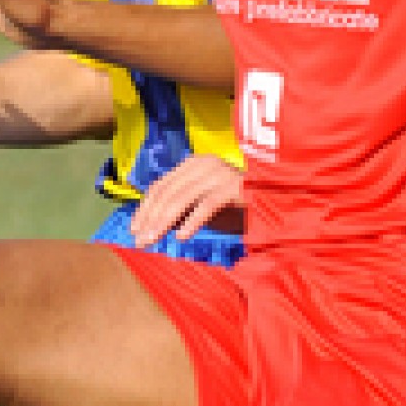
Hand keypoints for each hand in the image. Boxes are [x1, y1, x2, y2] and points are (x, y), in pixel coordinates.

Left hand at [130, 155, 245, 247]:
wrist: (271, 199)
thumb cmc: (234, 206)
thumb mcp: (201, 205)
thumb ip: (180, 209)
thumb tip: (151, 226)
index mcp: (192, 165)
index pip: (160, 186)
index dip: (144, 208)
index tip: (134, 229)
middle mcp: (203, 164)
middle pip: (167, 191)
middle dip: (150, 218)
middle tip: (140, 241)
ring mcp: (219, 173)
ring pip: (182, 198)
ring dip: (164, 222)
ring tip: (153, 240)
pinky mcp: (234, 187)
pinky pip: (206, 205)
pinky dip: (192, 222)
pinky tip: (181, 237)